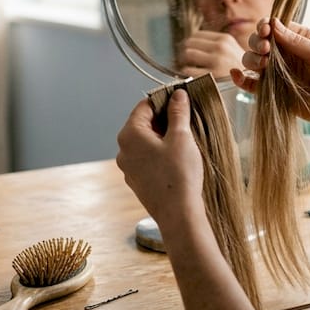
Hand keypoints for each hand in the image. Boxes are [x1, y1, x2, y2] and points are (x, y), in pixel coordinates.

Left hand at [116, 90, 206, 230]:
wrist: (178, 214)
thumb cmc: (179, 174)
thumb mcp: (181, 137)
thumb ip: (178, 112)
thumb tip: (177, 95)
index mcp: (129, 135)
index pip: (144, 106)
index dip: (163, 99)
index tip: (181, 99)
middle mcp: (123, 150)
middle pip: (143, 124)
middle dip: (164, 119)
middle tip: (186, 119)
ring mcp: (128, 168)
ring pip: (145, 143)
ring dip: (163, 138)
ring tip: (185, 140)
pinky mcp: (137, 182)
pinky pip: (147, 160)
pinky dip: (160, 154)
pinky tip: (177, 159)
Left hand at [176, 31, 244, 78]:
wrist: (255, 85)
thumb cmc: (241, 71)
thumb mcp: (232, 51)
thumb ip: (216, 45)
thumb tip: (192, 44)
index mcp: (225, 39)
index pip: (196, 35)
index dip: (189, 43)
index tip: (188, 50)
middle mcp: (220, 47)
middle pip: (189, 43)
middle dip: (183, 52)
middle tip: (184, 60)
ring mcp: (216, 61)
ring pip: (187, 54)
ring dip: (183, 62)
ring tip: (186, 68)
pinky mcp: (211, 76)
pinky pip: (188, 71)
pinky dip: (185, 74)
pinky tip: (190, 77)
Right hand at [231, 18, 309, 149]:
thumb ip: (297, 41)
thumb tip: (275, 23)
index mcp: (296, 38)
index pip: (274, 27)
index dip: (264, 26)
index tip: (265, 30)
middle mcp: (282, 53)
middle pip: (258, 41)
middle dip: (257, 43)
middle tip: (266, 49)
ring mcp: (275, 71)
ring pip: (251, 60)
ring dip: (251, 59)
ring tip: (263, 64)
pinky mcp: (270, 90)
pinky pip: (250, 83)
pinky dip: (240, 78)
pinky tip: (236, 73)